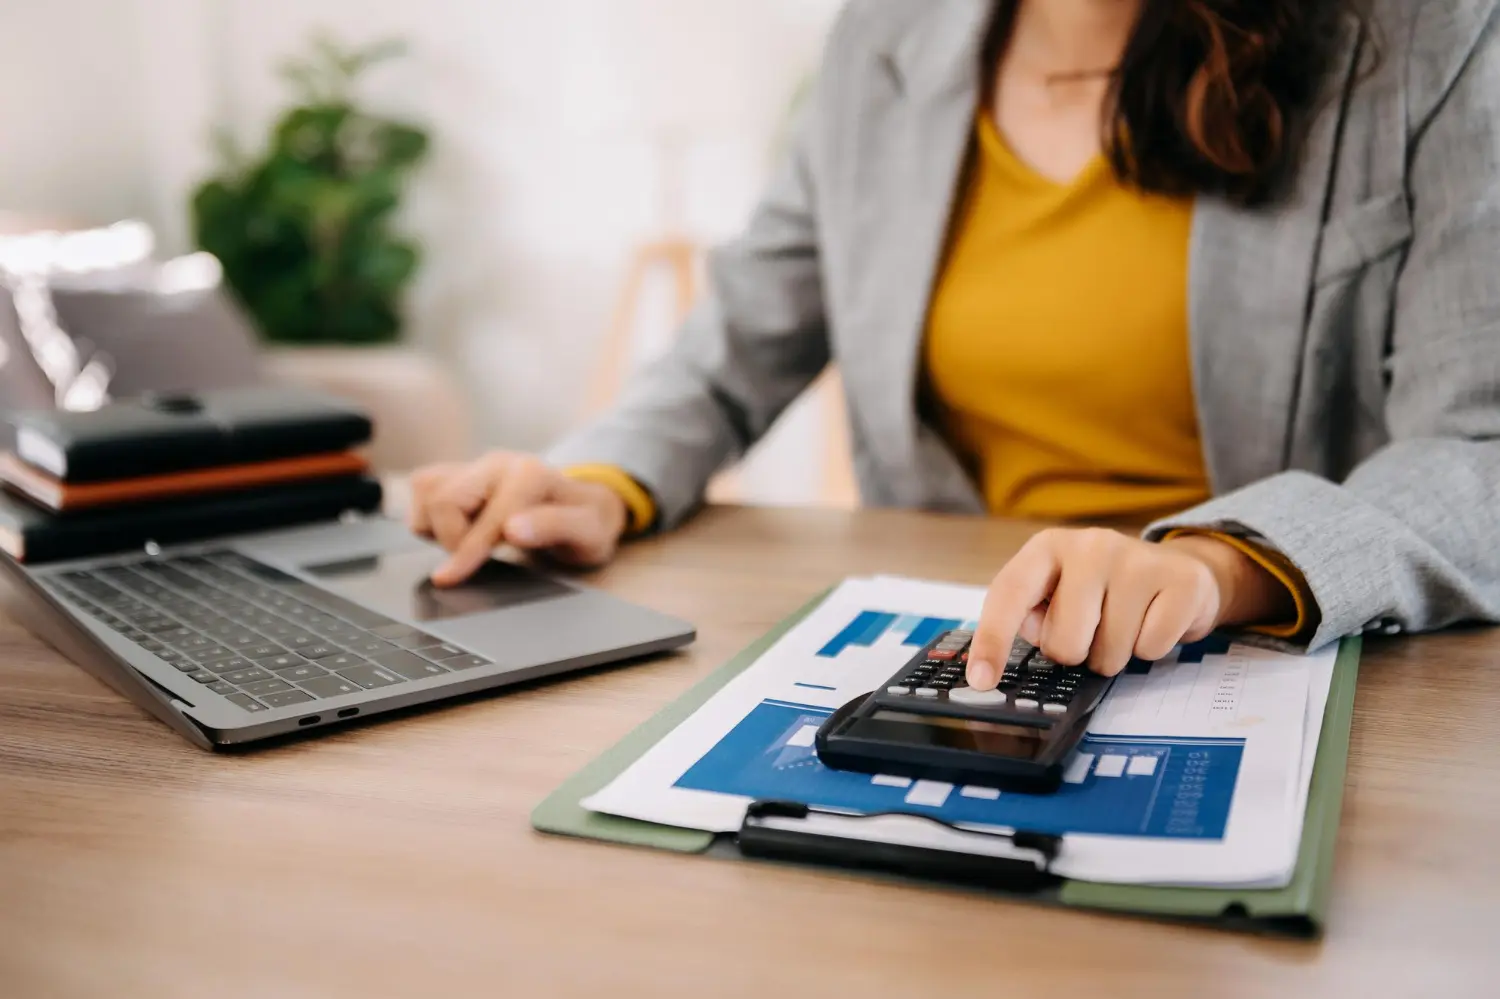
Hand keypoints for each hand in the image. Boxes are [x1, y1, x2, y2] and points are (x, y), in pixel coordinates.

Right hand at [408, 452, 629, 585]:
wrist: (582, 505)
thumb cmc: (585, 523)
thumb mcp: (588, 532)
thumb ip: (554, 527)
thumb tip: (513, 529)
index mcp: (530, 474)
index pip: (486, 517)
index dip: (466, 553)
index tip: (447, 579)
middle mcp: (498, 463)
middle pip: (443, 498)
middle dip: (452, 538)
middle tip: (481, 557)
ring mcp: (476, 464)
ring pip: (426, 491)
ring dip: (438, 525)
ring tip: (473, 539)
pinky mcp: (458, 470)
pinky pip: (421, 488)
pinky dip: (429, 514)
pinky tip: (460, 528)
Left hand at [965, 528, 1293, 687]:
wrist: (1176, 570)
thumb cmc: (1103, 591)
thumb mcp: (1058, 593)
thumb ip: (1031, 617)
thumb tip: (1001, 663)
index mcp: (1047, 548)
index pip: (1009, 595)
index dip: (991, 640)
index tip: (980, 680)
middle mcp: (1089, 545)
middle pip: (1064, 643)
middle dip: (1076, 653)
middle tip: (1092, 631)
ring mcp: (1137, 559)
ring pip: (1109, 653)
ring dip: (1114, 655)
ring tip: (1124, 624)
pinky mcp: (1182, 580)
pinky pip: (1152, 648)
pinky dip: (1151, 649)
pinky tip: (1153, 621)